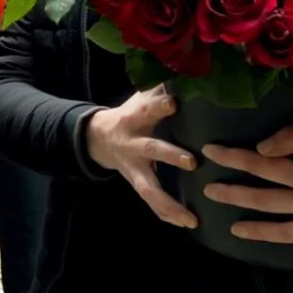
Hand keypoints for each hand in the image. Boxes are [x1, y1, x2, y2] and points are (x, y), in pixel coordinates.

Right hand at [85, 86, 197, 228]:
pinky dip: (168, 214)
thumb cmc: (132, 114)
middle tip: (193, 162)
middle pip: (152, 149)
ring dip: (169, 202)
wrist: (99, 137)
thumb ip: (162, 88)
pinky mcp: (137, 182)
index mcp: (137, 116)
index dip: (160, 104)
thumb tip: (189, 68)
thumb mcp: (141, 97)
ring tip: (190, 218)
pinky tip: (187, 224)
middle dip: (170, 155)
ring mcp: (134, 166)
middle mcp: (134, 142)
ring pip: (149, 186)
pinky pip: (152, 202)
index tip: (175, 102)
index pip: (148, 108)